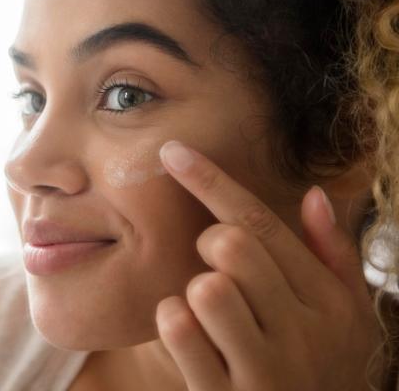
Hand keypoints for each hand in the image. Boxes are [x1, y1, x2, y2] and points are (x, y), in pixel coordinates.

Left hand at [154, 140, 382, 390]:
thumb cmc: (321, 370)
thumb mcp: (346, 319)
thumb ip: (333, 256)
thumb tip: (314, 193)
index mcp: (330, 304)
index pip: (262, 224)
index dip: (211, 181)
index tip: (172, 150)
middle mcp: (303, 333)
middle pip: (232, 245)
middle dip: (208, 246)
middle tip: (215, 270)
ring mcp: (265, 370)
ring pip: (205, 286)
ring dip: (193, 292)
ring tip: (209, 315)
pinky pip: (179, 330)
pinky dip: (172, 323)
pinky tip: (189, 338)